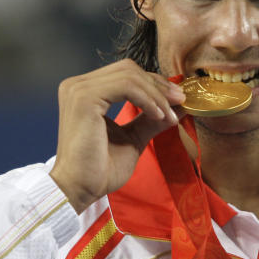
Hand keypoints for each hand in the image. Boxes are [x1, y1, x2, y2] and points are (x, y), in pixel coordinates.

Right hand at [49, 59, 185, 211]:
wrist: (81, 189)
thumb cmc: (101, 169)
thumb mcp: (133, 137)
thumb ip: (151, 119)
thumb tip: (179, 106)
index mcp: (86, 92)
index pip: (127, 74)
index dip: (155, 84)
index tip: (178, 100)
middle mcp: (78, 86)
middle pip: (129, 69)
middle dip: (158, 85)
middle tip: (180, 101)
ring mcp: (79, 90)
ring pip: (130, 75)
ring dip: (156, 94)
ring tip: (169, 115)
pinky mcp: (84, 98)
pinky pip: (126, 86)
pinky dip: (147, 99)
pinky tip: (157, 115)